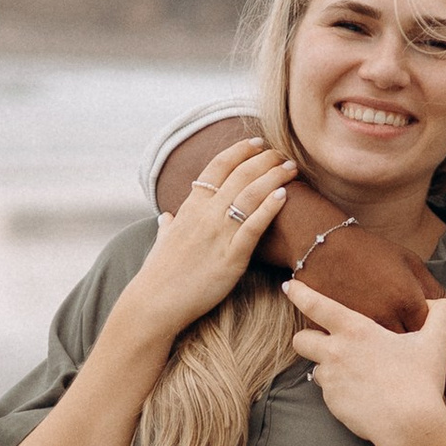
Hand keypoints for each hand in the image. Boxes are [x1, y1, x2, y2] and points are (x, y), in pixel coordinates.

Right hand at [118, 139, 292, 342]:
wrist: (155, 301)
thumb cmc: (158, 273)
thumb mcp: (162, 241)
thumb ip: (168, 226)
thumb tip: (165, 217)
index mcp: (190, 207)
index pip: (217, 167)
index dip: (239, 151)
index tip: (257, 143)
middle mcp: (205, 214)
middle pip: (239, 175)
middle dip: (264, 160)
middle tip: (282, 153)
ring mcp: (218, 234)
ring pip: (250, 195)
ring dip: (273, 178)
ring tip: (291, 168)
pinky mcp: (231, 257)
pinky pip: (253, 227)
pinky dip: (269, 209)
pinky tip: (283, 196)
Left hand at [282, 278, 445, 445]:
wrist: (409, 425)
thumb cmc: (420, 380)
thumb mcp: (435, 341)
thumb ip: (441, 314)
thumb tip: (444, 303)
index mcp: (356, 330)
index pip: (317, 306)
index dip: (301, 293)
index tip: (289, 286)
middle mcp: (335, 352)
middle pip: (301, 339)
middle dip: (307, 339)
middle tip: (326, 342)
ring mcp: (331, 380)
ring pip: (315, 368)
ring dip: (328, 368)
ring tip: (356, 374)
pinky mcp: (332, 403)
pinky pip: (328, 393)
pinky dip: (341, 391)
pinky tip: (363, 394)